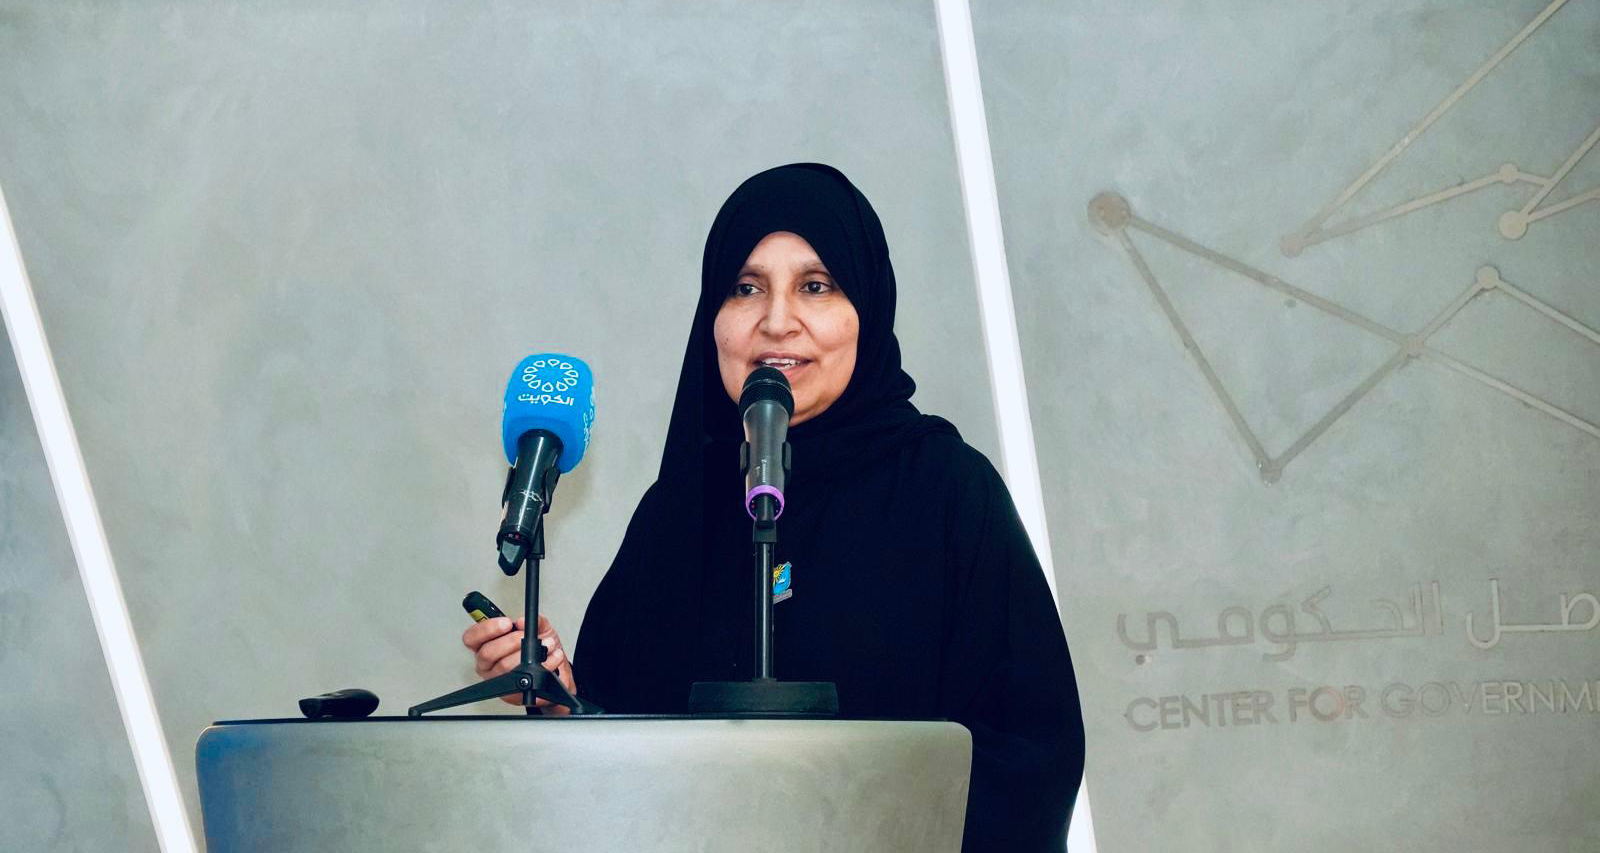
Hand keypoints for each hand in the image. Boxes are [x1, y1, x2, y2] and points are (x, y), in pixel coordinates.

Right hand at [462, 614, 577, 714]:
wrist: (554, 671)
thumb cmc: (540, 649)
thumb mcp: (539, 628)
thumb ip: (534, 621)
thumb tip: (522, 621)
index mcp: (486, 645)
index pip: (471, 637)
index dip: (486, 629)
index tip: (506, 623)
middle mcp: (487, 663)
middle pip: (487, 653)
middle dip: (510, 641)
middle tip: (525, 636)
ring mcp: (496, 679)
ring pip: (504, 666)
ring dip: (528, 653)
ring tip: (545, 645)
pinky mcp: (510, 693)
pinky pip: (521, 679)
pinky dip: (542, 666)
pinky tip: (551, 658)